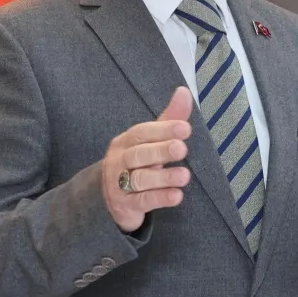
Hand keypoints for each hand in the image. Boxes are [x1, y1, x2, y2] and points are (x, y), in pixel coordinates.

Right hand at [102, 87, 193, 232]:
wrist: (112, 199)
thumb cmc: (136, 164)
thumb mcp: (150, 142)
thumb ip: (168, 119)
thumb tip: (184, 91)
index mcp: (125, 142)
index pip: (142, 133)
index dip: (163, 130)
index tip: (185, 128)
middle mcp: (119, 161)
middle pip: (139, 154)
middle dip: (161, 151)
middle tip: (181, 149)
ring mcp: (119, 184)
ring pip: (140, 179)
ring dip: (163, 177)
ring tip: (185, 176)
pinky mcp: (125, 205)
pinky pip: (143, 201)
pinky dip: (160, 198)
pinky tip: (177, 196)